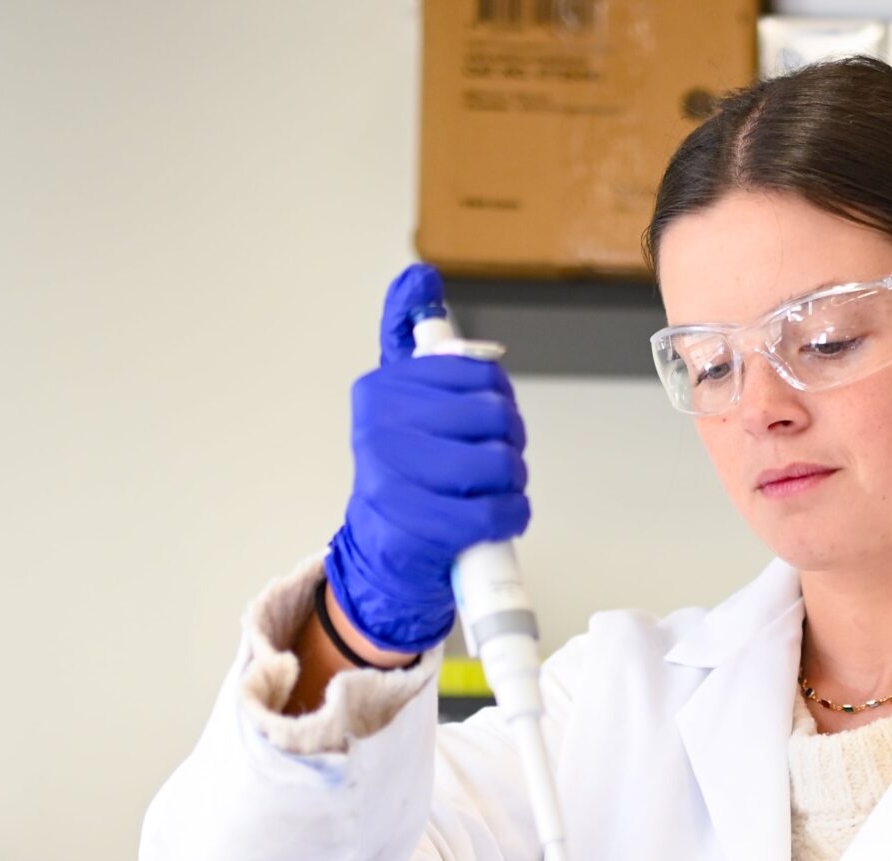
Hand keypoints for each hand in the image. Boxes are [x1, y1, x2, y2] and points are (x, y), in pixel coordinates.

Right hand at [324, 263, 529, 653]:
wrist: (385, 553)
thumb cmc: (409, 474)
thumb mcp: (404, 400)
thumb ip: (414, 339)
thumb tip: (419, 276)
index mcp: (382, 388)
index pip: (480, 373)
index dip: (498, 402)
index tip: (481, 422)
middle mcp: (380, 425)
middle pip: (497, 415)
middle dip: (508, 443)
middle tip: (489, 464)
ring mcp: (394, 474)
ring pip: (503, 462)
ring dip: (511, 483)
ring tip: (486, 492)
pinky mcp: (417, 523)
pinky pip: (499, 510)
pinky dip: (511, 516)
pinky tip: (495, 518)